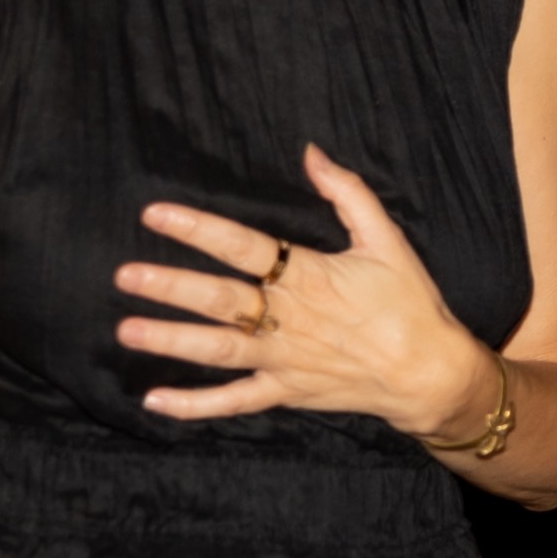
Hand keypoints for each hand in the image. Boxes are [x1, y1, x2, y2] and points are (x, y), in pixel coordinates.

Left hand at [114, 142, 495, 435]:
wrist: (431, 373)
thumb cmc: (411, 303)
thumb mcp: (387, 239)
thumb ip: (347, 193)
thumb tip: (311, 153)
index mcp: (308, 276)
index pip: (243, 246)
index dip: (197, 229)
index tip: (155, 214)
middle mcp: (288, 318)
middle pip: (220, 299)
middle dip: (170, 287)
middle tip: (124, 276)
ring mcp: (283, 359)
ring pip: (219, 349)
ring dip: (172, 340)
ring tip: (127, 331)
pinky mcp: (286, 392)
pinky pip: (235, 401)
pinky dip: (195, 404)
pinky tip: (155, 400)